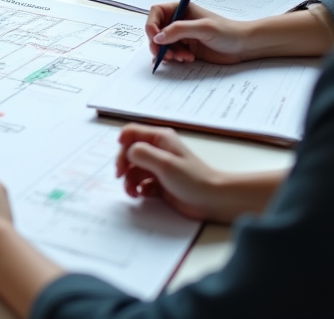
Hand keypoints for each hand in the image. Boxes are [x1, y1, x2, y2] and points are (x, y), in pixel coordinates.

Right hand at [116, 125, 283, 223]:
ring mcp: (159, 167)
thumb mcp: (164, 163)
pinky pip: (142, 183)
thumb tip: (127, 152)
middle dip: (123, 165)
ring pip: (134, 169)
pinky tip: (144, 195)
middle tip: (121, 178)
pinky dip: (139, 189)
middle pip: (129, 152)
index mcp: (159, 139)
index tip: (120, 162)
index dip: (122, 145)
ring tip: (133, 193)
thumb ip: (142, 154)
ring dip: (129, 180)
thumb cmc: (192, 179)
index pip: (131, 133)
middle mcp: (157, 150)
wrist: (213, 200)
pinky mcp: (161, 183)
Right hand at [146, 1, 251, 64]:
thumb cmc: (228, 32)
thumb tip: (158, 37)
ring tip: (183, 57)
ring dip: (168, 53)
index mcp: (181, 9)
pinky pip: (171, 53)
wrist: (244, 46)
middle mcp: (179, 21)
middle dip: (159, 43)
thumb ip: (179, 30)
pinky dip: (175, 58)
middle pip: (156, 30)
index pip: (156, 12)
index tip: (155, 38)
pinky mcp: (186, 48)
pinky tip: (186, 59)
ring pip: (163, 44)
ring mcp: (182, 36)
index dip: (151, 24)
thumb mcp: (203, 28)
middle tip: (165, 54)